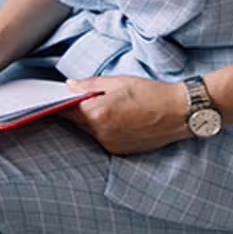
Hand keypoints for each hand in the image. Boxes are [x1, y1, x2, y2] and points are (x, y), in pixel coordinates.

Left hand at [63, 75, 192, 154]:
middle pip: (78, 122)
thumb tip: (69, 85)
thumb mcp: (118, 82)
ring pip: (91, 131)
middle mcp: (100, 133)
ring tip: (108, 107)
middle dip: (77, 111)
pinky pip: (104, 139)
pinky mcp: (120, 151)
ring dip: (92, 121)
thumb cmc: (150, 93)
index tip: (53, 98)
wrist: (179, 112)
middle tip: (84, 98)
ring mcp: (110, 144)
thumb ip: (89, 85)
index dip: (59, 103)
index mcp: (96, 113)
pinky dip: (105, 129)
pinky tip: (118, 119)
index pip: (66, 110)